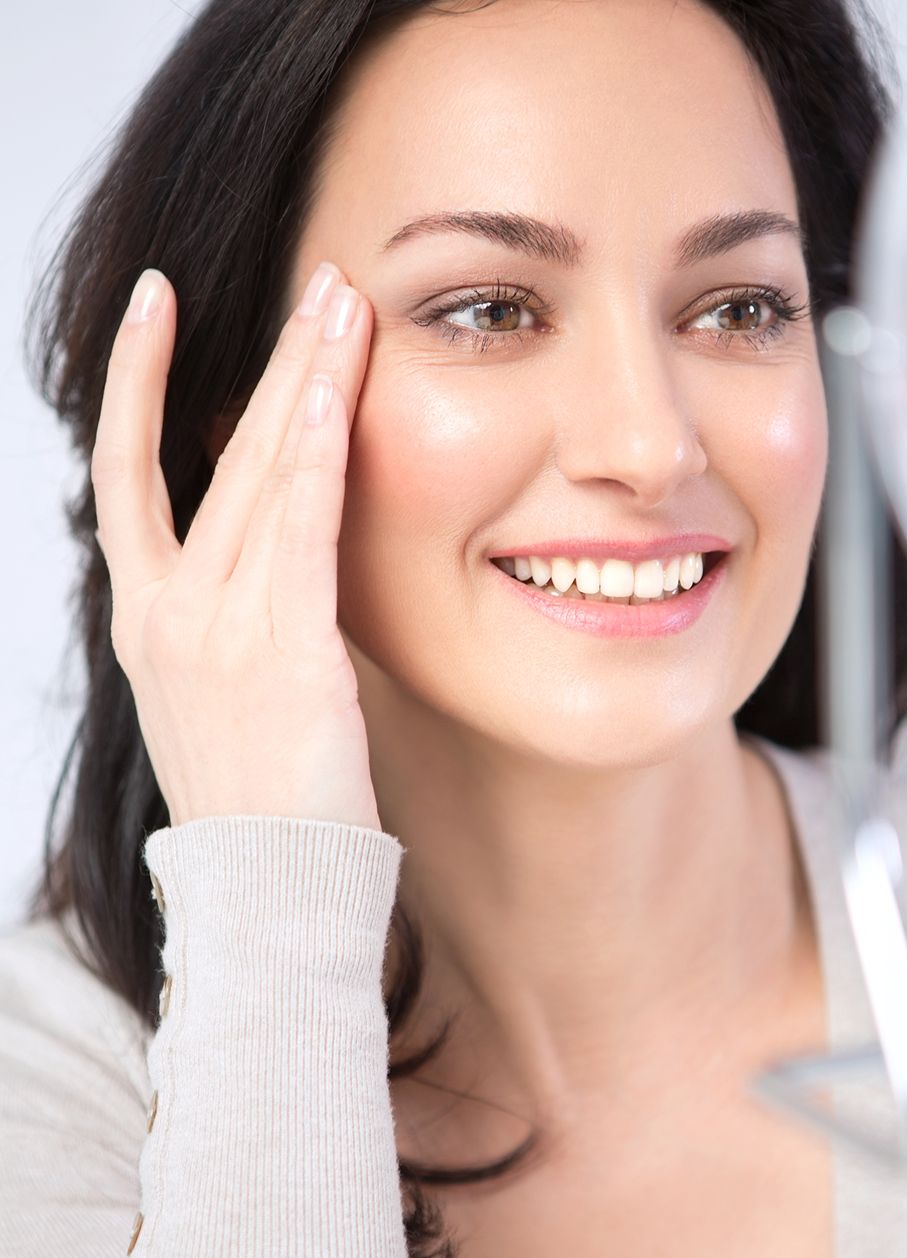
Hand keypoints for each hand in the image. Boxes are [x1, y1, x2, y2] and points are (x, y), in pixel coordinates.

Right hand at [91, 261, 382, 832]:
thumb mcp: (219, 699)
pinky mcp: (285, 651)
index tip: (157, 306)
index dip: (139, 384)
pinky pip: (302, 531)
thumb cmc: (260, 800)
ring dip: (305, 381)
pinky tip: (334, 391)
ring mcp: (219, 628)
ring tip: (341, 305)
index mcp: (146, 620)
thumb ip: (231, 620)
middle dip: (269, 360)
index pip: (129, 475)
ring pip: (262, 476)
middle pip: (215, 455)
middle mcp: (169, 612)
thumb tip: (275, 563)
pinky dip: (318, 455)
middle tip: (315, 283)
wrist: (269, 890)